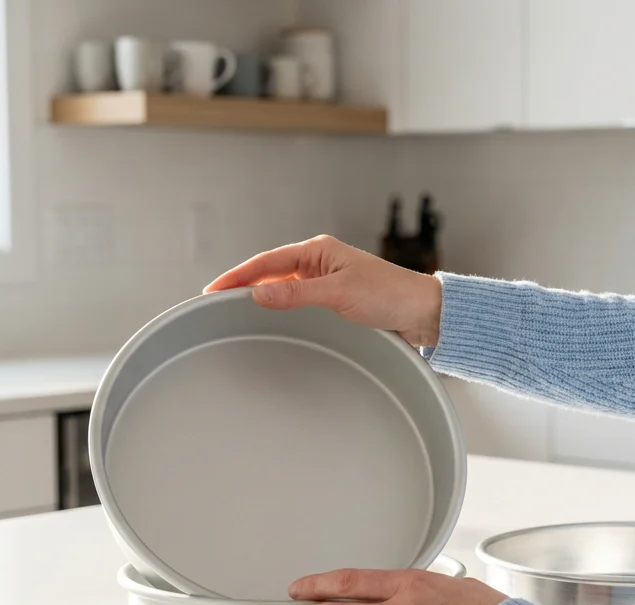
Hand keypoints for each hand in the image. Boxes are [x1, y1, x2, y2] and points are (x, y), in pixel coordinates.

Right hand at [204, 235, 443, 347]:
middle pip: (271, 274)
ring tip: (234, 315)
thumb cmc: (389, 295)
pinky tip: (270, 321)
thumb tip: (257, 294)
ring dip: (262, 299)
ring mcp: (326, 283)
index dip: (237, 276)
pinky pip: (298, 303)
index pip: (267, 262)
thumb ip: (296, 295)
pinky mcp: (335, 302)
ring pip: (283, 290)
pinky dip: (281, 311)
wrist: (422, 313)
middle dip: (243, 287)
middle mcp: (320, 263)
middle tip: (214, 306)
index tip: (212, 290)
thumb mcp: (339, 294)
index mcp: (319, 251)